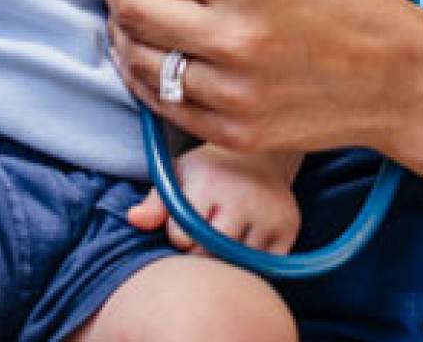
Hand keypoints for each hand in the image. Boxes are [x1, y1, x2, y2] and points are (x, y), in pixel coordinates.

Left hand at [94, 0, 422, 157]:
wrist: (401, 81)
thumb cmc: (351, 14)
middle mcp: (231, 37)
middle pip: (134, 9)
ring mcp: (231, 92)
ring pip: (141, 61)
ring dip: (123, 36)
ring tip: (126, 20)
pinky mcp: (235, 133)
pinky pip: (166, 105)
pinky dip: (146, 80)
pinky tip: (147, 62)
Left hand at [127, 144, 301, 253]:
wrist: (261, 155)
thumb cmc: (210, 169)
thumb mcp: (179, 174)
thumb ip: (155, 201)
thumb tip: (133, 220)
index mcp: (209, 181)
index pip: (181, 237)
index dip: (179, 234)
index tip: (188, 218)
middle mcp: (242, 197)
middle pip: (209, 255)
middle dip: (201, 252)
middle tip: (207, 230)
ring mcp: (269, 214)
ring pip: (237, 265)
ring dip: (228, 258)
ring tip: (228, 231)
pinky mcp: (289, 228)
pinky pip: (263, 267)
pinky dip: (252, 262)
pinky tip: (247, 238)